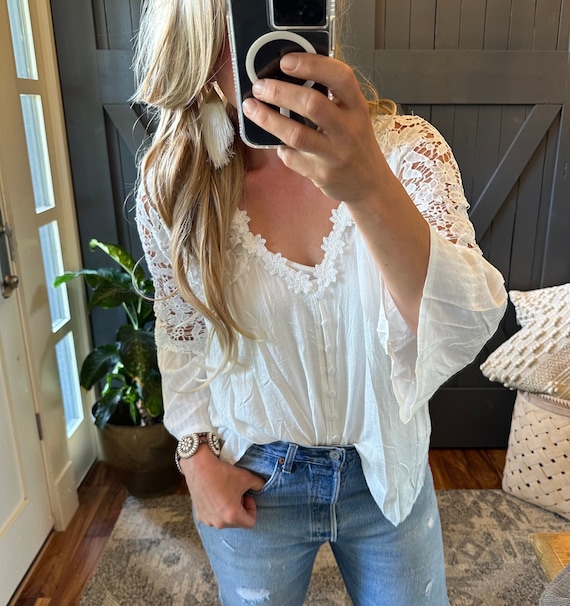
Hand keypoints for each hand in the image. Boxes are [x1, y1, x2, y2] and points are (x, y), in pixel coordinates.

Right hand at [181, 446, 265, 528]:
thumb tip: (261, 487)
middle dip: (240, 508)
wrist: (199, 466)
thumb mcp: (247, 477)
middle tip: (237, 493)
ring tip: (225, 493)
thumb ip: (259, 485)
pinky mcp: (199, 515)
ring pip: (224, 520)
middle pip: (237, 522)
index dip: (252, 508)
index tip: (247, 496)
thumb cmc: (223, 473)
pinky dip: (217, 509)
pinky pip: (213, 516)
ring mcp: (207, 520)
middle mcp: (219, 523)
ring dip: (228, 509)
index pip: (250, 522)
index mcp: (232, 516)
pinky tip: (215, 494)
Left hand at [242, 53, 387, 204]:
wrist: (370, 185)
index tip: (286, 60)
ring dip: (268, 119)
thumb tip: (286, 78)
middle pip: (312, 105)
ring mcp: (336, 155)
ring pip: (297, 134)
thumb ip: (329, 98)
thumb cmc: (355, 144)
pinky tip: (277, 143)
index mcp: (357, 107)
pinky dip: (280, 148)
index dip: (312, 65)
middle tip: (259, 87)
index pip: (340, 77)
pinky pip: (292, 158)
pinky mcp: (322, 175)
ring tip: (251, 108)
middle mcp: (349, 130)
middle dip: (279, 92)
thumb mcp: (352, 116)